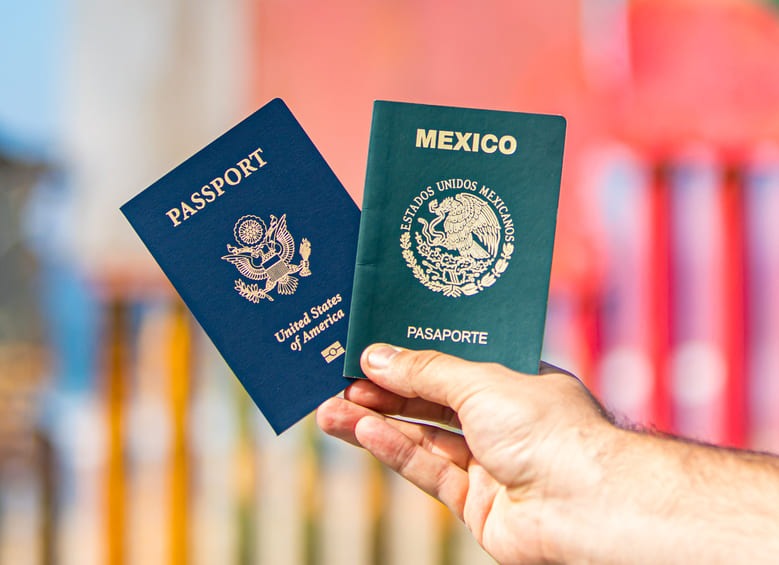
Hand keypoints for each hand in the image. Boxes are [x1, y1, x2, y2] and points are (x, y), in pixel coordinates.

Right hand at [317, 345, 616, 563]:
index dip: (411, 356)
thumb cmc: (548, 430)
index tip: (371, 349)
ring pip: (422, 437)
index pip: (455, 363)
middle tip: (339, 379)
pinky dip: (394, 450)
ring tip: (330, 410)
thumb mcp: (481, 382)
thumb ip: (425, 372)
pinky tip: (361, 431)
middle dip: (384, 391)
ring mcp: (489, 462)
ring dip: (376, 423)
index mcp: (516, 382)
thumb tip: (377, 356)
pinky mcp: (475, 501)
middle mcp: (503, 420)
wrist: (586, 507)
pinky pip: (427, 470)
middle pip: (432, 401)